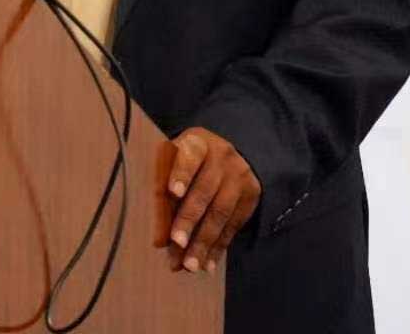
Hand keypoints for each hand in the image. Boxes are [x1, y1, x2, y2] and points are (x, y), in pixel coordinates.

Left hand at [164, 126, 259, 273]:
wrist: (230, 154)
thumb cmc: (190, 164)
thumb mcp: (176, 164)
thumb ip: (165, 196)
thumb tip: (159, 241)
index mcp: (197, 143)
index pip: (189, 157)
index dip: (181, 173)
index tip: (173, 192)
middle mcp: (221, 157)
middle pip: (204, 190)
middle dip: (189, 219)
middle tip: (176, 243)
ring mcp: (239, 177)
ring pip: (220, 213)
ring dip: (204, 242)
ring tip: (189, 265)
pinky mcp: (250, 197)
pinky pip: (233, 226)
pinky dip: (218, 248)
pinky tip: (207, 265)